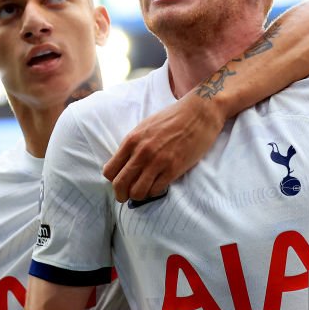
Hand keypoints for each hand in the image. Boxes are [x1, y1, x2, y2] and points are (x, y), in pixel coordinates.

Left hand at [102, 92, 224, 202]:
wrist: (199, 113)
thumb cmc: (172, 118)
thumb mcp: (145, 127)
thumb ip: (133, 145)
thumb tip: (123, 164)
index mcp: (131, 140)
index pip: (109, 171)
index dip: (113, 180)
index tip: (120, 182)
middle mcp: (142, 152)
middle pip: (120, 184)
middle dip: (121, 194)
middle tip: (126, 196)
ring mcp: (158, 161)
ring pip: (137, 192)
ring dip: (138, 196)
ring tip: (144, 192)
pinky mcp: (174, 169)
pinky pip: (156, 190)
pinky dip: (154, 192)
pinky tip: (158, 186)